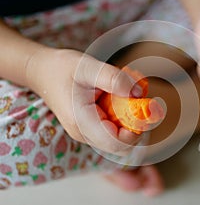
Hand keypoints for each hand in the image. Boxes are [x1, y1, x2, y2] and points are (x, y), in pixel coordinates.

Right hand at [26, 48, 143, 155]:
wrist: (43, 72)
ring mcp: (87, 133)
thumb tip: (138, 94)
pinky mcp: (90, 128)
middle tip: (140, 102)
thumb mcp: (88, 67)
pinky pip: (113, 130)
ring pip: (119, 138)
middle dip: (136, 126)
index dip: (136, 132)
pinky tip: (119, 98)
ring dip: (130, 121)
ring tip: (128, 96)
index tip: (144, 110)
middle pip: (121, 145)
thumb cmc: (62, 69)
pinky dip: (122, 117)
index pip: (116, 143)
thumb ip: (114, 79)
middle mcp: (84, 134)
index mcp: (82, 123)